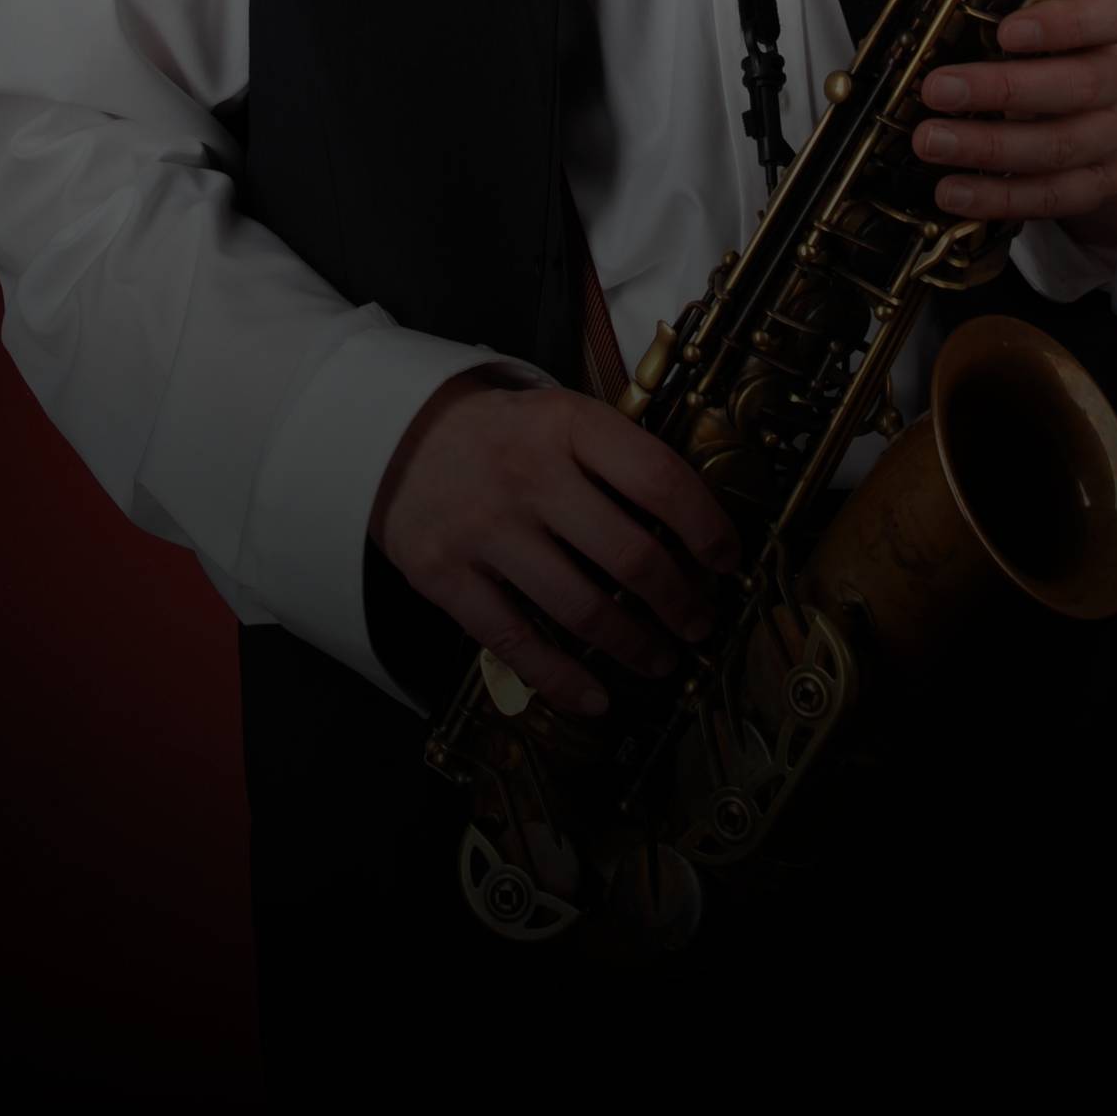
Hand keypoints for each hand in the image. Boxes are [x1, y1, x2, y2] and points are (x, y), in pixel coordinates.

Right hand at [369, 365, 741, 719]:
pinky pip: (516, 642)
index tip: (728, 559)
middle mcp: (529, 475)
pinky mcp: (444, 575)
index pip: (658, 477)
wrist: (388, 434)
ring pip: (581, 607)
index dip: (705, 525)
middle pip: (629, 555)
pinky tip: (596, 699)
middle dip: (679, 601)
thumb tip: (694, 524)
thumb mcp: (557, 416)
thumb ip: (613, 457)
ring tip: (660, 660)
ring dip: (634, 646)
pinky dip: (563, 680)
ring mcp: (485, 528)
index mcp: (567, 425)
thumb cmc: (499, 433)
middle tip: (699, 623)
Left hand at [904, 0, 1116, 246]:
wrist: (1068, 116)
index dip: (1067, 23)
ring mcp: (1115, 131)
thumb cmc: (1027, 41)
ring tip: (929, 143)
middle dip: (1004, 89)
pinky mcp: (1098, 181)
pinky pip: (1059, 195)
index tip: (1007, 30)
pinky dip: (1003, 196)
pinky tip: (953, 192)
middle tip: (935, 89)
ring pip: (1066, 144)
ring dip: (992, 147)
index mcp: (1106, 14)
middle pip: (1083, 83)